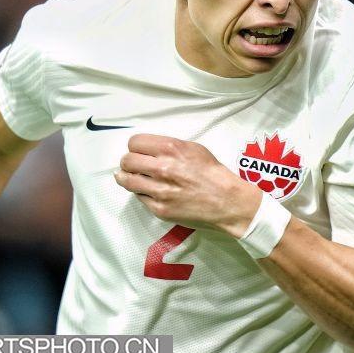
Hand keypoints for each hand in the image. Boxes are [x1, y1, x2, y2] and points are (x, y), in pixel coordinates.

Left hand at [115, 134, 261, 236]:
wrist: (226, 200)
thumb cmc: (212, 173)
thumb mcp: (193, 148)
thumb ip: (169, 146)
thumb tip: (149, 150)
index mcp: (170, 148)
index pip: (135, 142)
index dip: (136, 147)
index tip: (139, 151)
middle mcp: (162, 167)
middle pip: (126, 160)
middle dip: (129, 162)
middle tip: (134, 166)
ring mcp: (159, 190)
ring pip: (127, 180)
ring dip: (128, 178)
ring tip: (133, 178)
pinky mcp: (159, 209)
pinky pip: (139, 198)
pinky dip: (142, 194)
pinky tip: (151, 192)